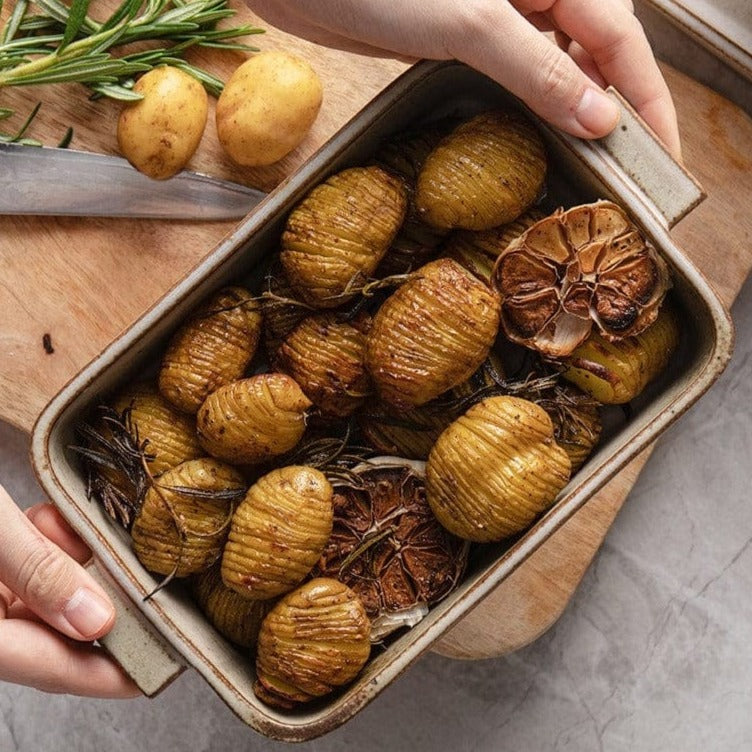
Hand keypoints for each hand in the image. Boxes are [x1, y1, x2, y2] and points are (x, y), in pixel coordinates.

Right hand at [0, 484, 138, 697]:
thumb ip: (35, 570)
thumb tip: (94, 621)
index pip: (51, 667)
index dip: (111, 672)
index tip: (163, 667)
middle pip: (50, 632)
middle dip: (100, 602)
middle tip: (149, 580)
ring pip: (40, 596)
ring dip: (75, 565)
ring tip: (97, 536)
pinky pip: (19, 568)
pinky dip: (46, 545)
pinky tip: (58, 520)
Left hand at [247, 0, 681, 158]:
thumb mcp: (471, 24)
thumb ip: (540, 70)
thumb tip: (600, 119)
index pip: (624, 42)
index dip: (648, 102)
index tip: (663, 158)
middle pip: (597, 57)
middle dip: (614, 113)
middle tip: (624, 175)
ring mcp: (497, 18)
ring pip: (556, 71)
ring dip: (572, 116)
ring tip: (584, 166)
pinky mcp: (462, 41)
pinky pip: (515, 79)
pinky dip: (530, 111)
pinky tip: (533, 139)